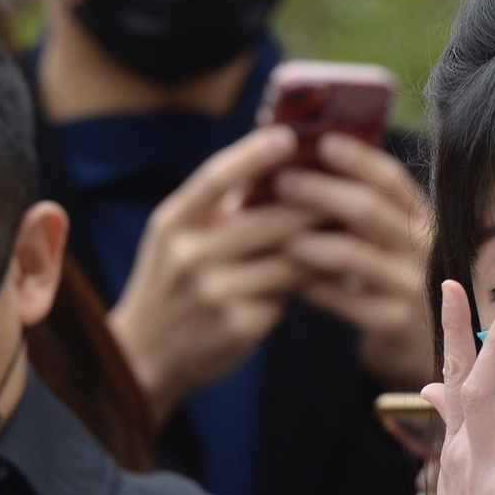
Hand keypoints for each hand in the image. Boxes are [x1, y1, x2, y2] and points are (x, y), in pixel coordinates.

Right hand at [108, 125, 321, 424]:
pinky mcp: (239, 327)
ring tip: (352, 230)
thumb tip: (274, 164)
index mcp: (173, 223)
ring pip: (290, 260)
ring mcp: (215, 293)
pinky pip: (287, 296)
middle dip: (316, 205)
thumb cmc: (170, 285)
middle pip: (269, 220)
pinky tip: (327, 277)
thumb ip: (216, 207)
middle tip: (351, 190)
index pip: (216, 178)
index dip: (254, 155)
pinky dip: (306, 285)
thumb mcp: (175, 238)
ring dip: (323, 246)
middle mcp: (190, 255)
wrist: (143, 359)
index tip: (291, 136)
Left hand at [275, 133, 435, 391]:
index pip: (391, 179)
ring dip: (309, 240)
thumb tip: (306, 161)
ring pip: (353, 255)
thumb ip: (364, 209)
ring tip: (277, 234)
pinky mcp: (392, 322)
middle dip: (320, 191)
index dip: (357, 158)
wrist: (424, 347)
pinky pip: (341, 299)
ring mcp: (411, 286)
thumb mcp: (391, 242)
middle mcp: (425, 248)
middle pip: (369, 210)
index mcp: (422, 219)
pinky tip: (285, 278)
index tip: (321, 142)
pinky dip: (310, 285)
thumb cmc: (391, 282)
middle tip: (281, 182)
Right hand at [422, 281, 494, 494]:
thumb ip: (458, 431)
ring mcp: (481, 470)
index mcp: (460, 443)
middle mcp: (465, 449)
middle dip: (470, 326)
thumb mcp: (465, 479)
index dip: (462, 331)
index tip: (464, 288)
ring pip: (482, 400)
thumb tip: (436, 390)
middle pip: (464, 375)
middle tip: (476, 281)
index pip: (458, 375)